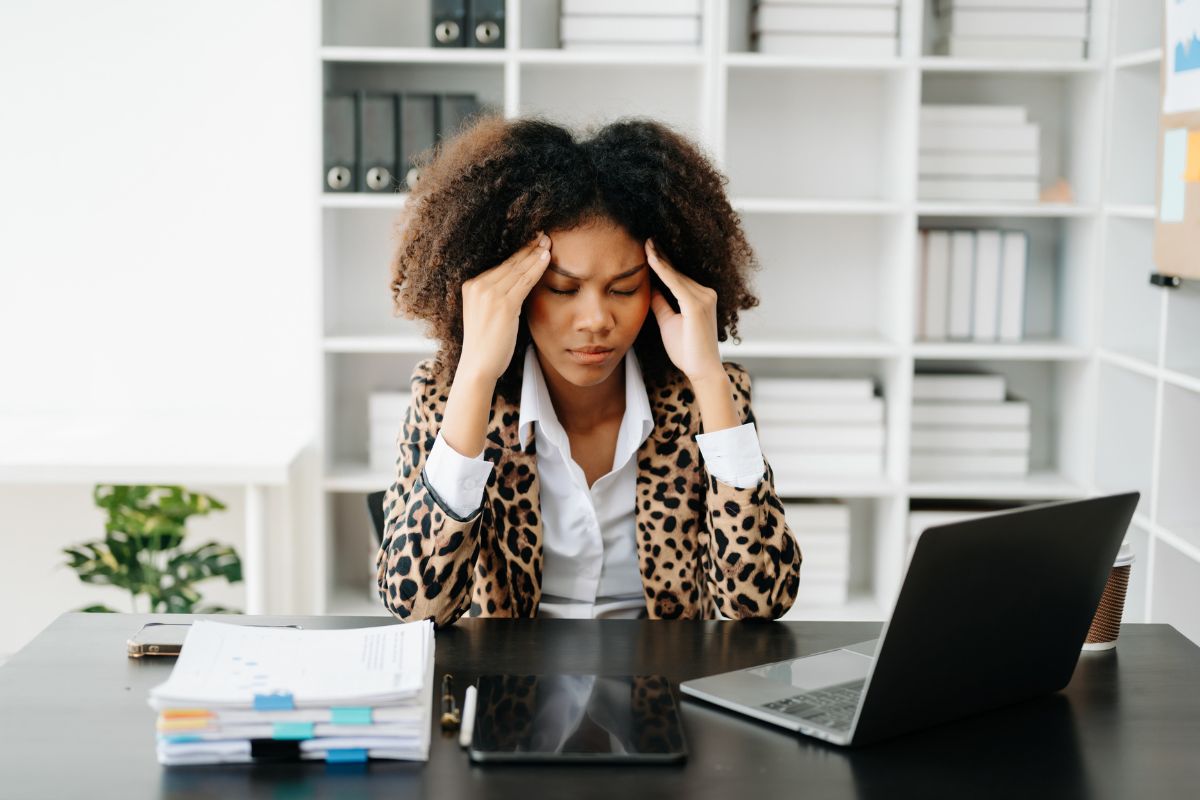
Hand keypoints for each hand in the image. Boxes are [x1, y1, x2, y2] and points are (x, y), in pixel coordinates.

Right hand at [457, 233, 551, 383]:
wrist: (478, 365)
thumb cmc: (486, 345)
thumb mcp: (486, 314)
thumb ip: (497, 298)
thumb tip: (518, 285)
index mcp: (471, 286)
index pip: (500, 265)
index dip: (518, 252)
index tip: (531, 242)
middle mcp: (478, 286)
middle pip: (509, 263)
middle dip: (528, 247)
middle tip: (543, 234)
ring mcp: (489, 294)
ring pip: (518, 269)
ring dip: (535, 254)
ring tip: (548, 243)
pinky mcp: (503, 304)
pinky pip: (525, 281)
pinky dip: (537, 268)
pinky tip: (547, 258)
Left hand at [646, 238, 724, 384]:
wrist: (702, 370)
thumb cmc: (687, 351)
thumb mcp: (668, 322)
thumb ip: (661, 304)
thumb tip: (650, 288)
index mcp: (700, 298)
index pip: (677, 276)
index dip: (663, 262)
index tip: (649, 248)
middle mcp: (706, 293)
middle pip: (677, 271)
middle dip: (661, 255)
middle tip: (645, 238)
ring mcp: (704, 298)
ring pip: (676, 275)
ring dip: (659, 258)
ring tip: (646, 243)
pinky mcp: (697, 305)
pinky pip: (675, 283)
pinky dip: (663, 270)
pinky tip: (651, 259)